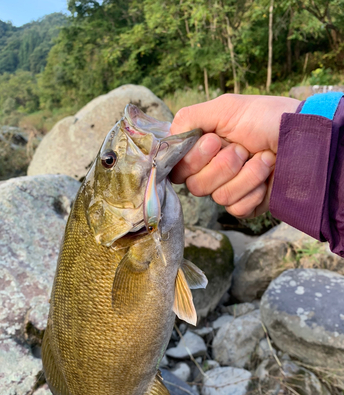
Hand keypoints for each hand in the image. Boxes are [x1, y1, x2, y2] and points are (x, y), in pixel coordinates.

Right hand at [170, 94, 299, 217]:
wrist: (305, 139)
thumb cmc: (268, 118)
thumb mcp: (226, 108)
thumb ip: (190, 118)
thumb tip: (167, 137)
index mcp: (204, 150)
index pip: (178, 168)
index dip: (193, 160)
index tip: (213, 142)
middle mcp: (214, 171)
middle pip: (196, 186)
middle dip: (223, 165)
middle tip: (243, 149)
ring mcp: (231, 189)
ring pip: (218, 197)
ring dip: (245, 175)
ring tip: (264, 158)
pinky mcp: (248, 205)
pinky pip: (237, 208)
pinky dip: (255, 190)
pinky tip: (268, 176)